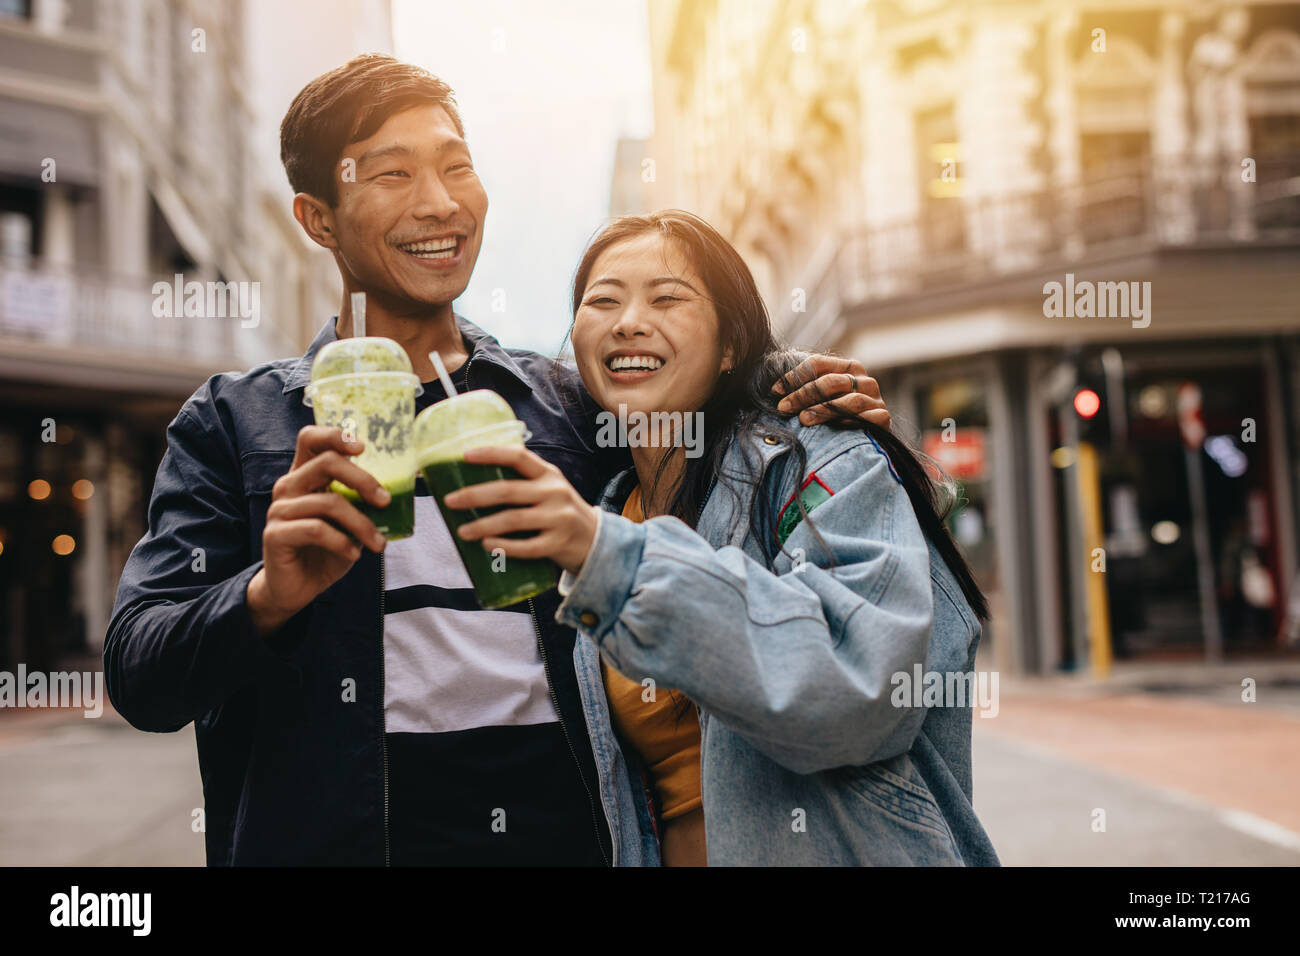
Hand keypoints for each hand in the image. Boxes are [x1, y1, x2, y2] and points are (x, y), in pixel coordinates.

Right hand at [247, 426, 389, 636]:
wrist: (296, 587)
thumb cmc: (325, 550)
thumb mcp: (349, 523)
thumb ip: (360, 503)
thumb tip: (394, 493)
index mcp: (304, 476)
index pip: (311, 439)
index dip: (335, 435)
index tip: (363, 447)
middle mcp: (288, 487)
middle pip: (326, 462)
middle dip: (363, 479)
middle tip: (386, 501)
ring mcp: (279, 510)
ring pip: (329, 502)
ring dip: (362, 524)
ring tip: (378, 544)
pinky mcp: (275, 535)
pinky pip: (317, 530)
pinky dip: (342, 543)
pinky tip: (354, 555)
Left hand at [442, 445, 598, 575]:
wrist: (595, 540)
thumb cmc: (559, 513)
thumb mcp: (548, 490)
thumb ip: (522, 484)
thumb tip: (471, 485)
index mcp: (548, 474)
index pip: (518, 456)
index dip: (491, 453)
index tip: (465, 455)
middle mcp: (555, 492)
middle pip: (509, 490)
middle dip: (475, 495)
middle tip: (450, 501)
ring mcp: (559, 518)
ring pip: (514, 519)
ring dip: (483, 525)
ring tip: (462, 531)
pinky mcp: (559, 543)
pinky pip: (527, 547)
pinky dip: (504, 547)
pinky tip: (487, 545)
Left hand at [771, 354, 889, 426]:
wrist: (870, 439)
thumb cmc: (839, 416)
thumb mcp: (824, 399)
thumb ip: (808, 390)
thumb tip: (773, 392)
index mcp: (848, 368)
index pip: (818, 364)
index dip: (794, 376)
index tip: (775, 392)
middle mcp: (864, 380)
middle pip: (830, 382)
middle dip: (803, 395)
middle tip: (783, 408)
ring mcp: (875, 399)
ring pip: (848, 400)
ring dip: (822, 409)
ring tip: (802, 419)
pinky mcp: (883, 418)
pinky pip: (865, 418)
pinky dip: (848, 422)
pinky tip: (833, 429)